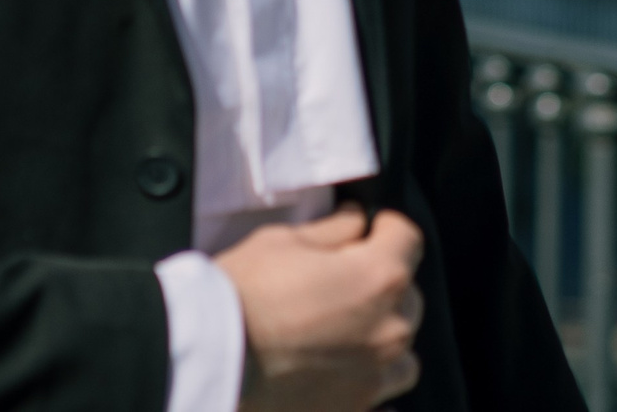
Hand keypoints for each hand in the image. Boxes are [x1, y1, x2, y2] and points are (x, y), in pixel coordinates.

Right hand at [216, 202, 423, 410]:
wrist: (208, 357)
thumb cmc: (242, 294)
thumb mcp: (283, 240)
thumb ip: (334, 230)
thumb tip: (356, 222)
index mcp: (378, 278)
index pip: (408, 239)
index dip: (387, 227)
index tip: (371, 228)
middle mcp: (388, 330)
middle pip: (407, 295)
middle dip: (381, 280)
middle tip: (341, 277)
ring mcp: (374, 376)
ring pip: (402, 348)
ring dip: (382, 333)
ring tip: (345, 328)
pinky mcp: (353, 409)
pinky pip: (381, 390)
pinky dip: (369, 376)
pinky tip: (340, 366)